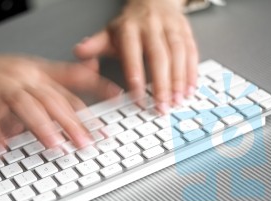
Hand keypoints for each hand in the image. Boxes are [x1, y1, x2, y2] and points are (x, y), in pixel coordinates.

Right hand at [0, 50, 121, 146]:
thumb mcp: (28, 72)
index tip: (117, 97)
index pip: (71, 83)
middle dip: (72, 123)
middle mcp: (23, 78)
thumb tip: (86, 83)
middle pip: (53, 100)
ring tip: (55, 146)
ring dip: (41, 128)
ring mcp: (1, 88)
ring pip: (26, 107)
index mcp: (37, 72)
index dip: (96, 90)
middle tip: (87, 142)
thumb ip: (56, 81)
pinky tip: (3, 149)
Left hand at [74, 0, 198, 113]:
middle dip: (162, 84)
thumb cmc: (129, 23)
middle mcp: (152, 27)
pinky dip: (192, 72)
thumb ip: (95, 45)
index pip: (133, 53)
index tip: (138, 97)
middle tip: (161, 106)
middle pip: (159, 56)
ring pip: (178, 54)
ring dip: (179, 80)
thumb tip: (79, 52)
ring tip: (177, 101)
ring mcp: (171, 28)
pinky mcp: (186, 31)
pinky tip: (191, 88)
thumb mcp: (109, 32)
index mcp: (130, 28)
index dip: (136, 75)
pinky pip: (192, 51)